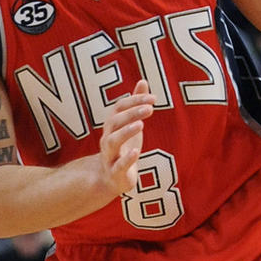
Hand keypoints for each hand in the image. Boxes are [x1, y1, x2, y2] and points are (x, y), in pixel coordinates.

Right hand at [97, 80, 154, 194]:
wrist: (110, 179)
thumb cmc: (123, 148)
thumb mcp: (130, 125)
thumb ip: (135, 104)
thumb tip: (143, 81)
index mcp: (112, 126)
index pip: (118, 108)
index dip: (134, 101)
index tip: (153, 98)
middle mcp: (107, 139)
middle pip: (114, 122)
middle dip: (131, 113)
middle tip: (149, 108)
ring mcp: (110, 156)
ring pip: (112, 142)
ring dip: (125, 132)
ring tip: (141, 125)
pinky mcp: (116, 173)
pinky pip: (118, 166)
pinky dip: (126, 159)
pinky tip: (137, 152)